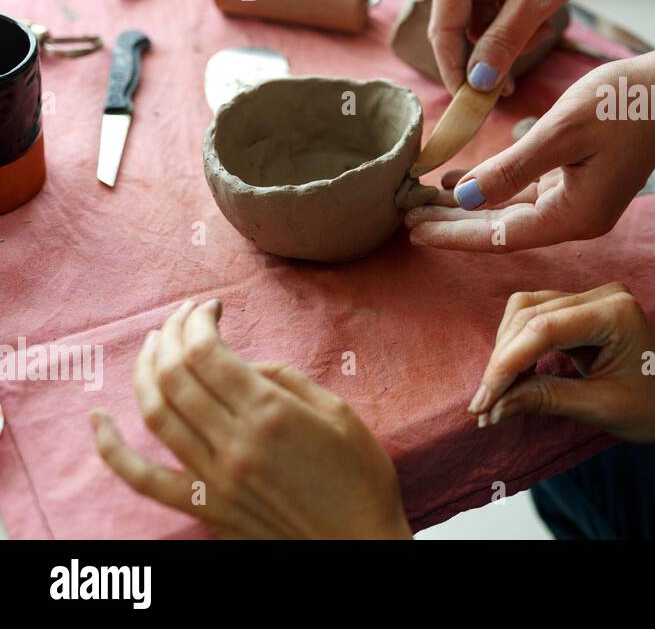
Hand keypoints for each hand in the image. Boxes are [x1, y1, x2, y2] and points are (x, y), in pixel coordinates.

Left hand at [91, 299, 410, 538]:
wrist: (357, 545)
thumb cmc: (360, 477)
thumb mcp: (339, 414)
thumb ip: (288, 381)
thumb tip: (247, 366)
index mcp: (270, 414)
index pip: (208, 354)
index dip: (199, 321)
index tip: (210, 307)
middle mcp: (234, 444)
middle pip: (176, 376)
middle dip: (171, 334)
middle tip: (182, 317)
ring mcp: (213, 479)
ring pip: (156, 414)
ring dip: (145, 371)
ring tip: (152, 345)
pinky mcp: (205, 508)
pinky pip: (142, 479)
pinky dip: (111, 449)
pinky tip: (97, 421)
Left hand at [405, 57, 654, 251]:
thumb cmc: (622, 103)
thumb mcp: (561, 131)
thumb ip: (512, 168)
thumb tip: (467, 198)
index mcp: (575, 215)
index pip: (500, 236)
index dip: (453, 233)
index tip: (411, 229)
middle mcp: (579, 218)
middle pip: (504, 230)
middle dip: (455, 223)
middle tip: (405, 215)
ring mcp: (583, 203)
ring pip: (514, 212)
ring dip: (472, 205)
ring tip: (424, 197)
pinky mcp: (584, 184)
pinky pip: (531, 194)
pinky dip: (497, 187)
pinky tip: (464, 180)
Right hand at [431, 0, 618, 92]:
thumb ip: (505, 40)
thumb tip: (478, 81)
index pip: (444, 27)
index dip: (455, 69)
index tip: (470, 103)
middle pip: (458, 29)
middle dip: (486, 57)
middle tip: (511, 86)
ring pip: (478, 26)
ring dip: (507, 42)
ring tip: (544, 34)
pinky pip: (492, 14)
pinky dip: (514, 28)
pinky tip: (542, 24)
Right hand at [468, 284, 654, 459]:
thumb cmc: (654, 409)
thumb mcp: (599, 408)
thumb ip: (544, 399)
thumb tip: (493, 406)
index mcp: (614, 313)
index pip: (544, 328)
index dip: (507, 364)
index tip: (484, 401)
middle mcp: (603, 295)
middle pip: (530, 314)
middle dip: (503, 360)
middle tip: (485, 405)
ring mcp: (594, 299)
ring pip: (528, 312)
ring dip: (507, 351)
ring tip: (495, 396)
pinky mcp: (585, 311)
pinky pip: (539, 319)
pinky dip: (520, 348)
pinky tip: (512, 379)